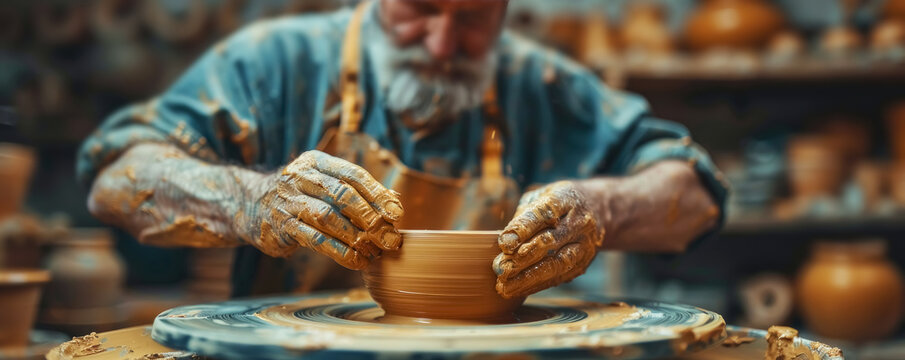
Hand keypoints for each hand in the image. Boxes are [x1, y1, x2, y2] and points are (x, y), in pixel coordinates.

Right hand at [238, 150, 403, 268]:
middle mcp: (300, 177)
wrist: (251, 204)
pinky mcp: (281, 226)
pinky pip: (315, 240)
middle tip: (389, 236)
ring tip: (376, 251)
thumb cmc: (301, 195)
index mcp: (316, 162)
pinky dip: (340, 252)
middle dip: (369, 216)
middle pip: (341, 194)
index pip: (352, 174)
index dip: (377, 193)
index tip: (396, 213)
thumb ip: (356, 191)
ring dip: (356, 237)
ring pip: (328, 218)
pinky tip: (357, 260)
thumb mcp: (324, 184)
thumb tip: (394, 202)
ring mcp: (288, 202)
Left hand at [493, 181, 603, 297]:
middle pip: (550, 241)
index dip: (523, 229)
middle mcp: (579, 222)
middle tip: (500, 269)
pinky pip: (560, 276)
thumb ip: (524, 216)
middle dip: (522, 258)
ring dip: (529, 278)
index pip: (543, 213)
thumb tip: (506, 243)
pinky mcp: (585, 262)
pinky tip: (518, 289)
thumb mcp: (541, 196)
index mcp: (565, 199)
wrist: (598, 208)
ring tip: (506, 287)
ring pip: (557, 263)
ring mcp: (585, 244)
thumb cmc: (559, 203)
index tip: (504, 244)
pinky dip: (537, 285)